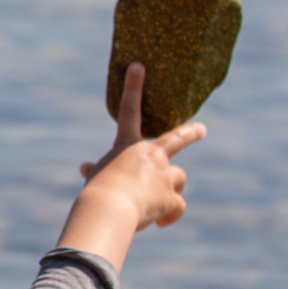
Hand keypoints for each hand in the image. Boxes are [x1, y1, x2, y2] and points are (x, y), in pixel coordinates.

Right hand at [59, 64, 205, 264]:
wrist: (108, 209)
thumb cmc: (97, 193)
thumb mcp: (96, 178)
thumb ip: (98, 170)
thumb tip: (86, 168)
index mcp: (128, 146)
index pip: (128, 111)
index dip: (133, 86)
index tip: (138, 65)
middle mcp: (151, 155)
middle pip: (177, 139)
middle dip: (191, 133)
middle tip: (201, 130)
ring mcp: (164, 174)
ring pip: (178, 179)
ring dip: (170, 189)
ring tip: (154, 205)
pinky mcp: (172, 196)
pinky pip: (177, 207)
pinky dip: (170, 216)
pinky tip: (160, 223)